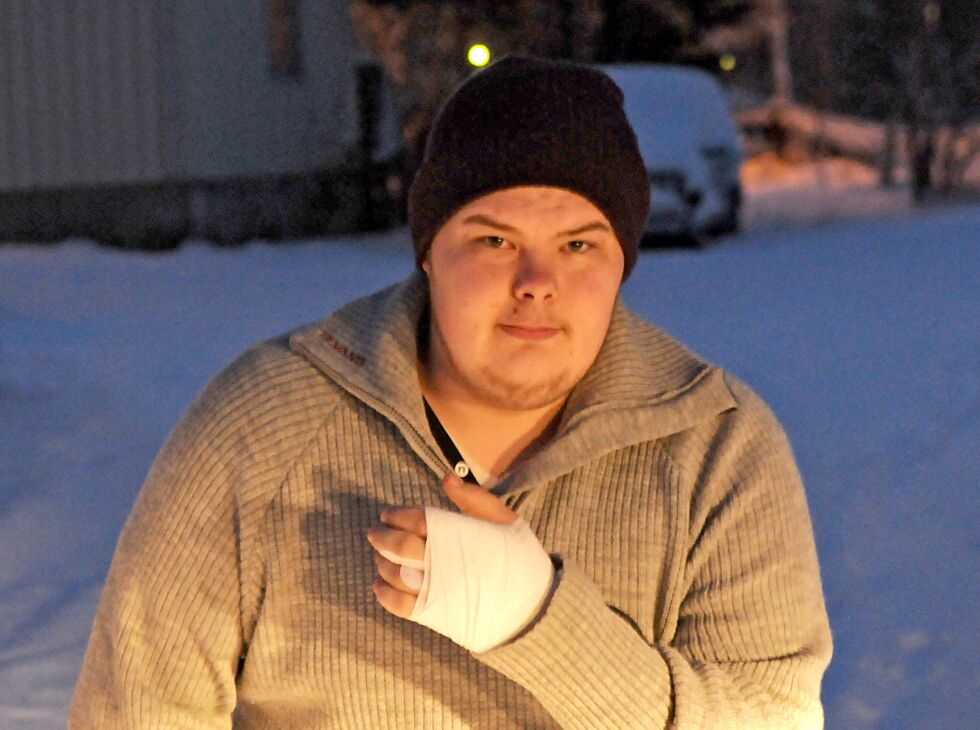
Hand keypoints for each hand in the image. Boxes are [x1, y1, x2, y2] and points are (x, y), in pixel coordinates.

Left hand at [366, 472, 517, 617]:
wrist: (531, 605)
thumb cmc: (518, 558)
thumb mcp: (504, 520)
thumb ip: (474, 499)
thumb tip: (446, 477)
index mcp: (458, 535)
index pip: (417, 520)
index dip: (397, 515)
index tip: (387, 514)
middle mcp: (443, 562)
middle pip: (399, 545)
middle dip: (381, 537)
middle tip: (373, 532)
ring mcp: (437, 589)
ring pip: (396, 574)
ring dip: (382, 563)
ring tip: (379, 557)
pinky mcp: (436, 614)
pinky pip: (401, 605)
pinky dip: (385, 595)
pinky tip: (379, 585)